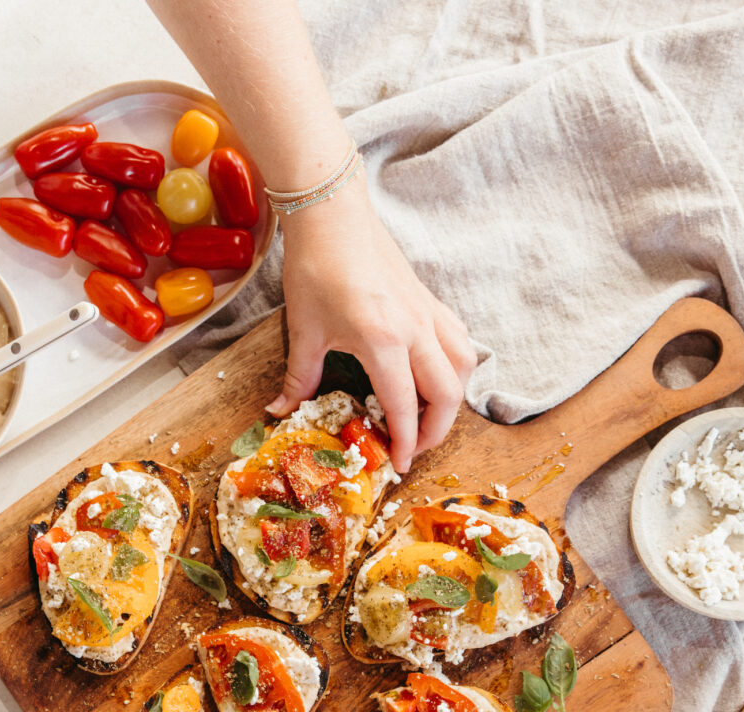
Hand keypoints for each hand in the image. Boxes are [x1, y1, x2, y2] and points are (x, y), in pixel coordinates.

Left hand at [267, 181, 476, 474]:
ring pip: (463, 367)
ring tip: (427, 416)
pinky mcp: (430, 301)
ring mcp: (428, 313)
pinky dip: (454, 366)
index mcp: (382, 340)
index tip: (398, 466)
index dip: (405, 443)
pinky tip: (433, 375)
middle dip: (436, 431)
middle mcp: (415, 329)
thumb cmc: (315, 267)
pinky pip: (458, 341)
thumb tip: (280, 412)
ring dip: (452, 399)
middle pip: (449, 394)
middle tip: (413, 448)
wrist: (332, 213)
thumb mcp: (304, 330)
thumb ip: (299, 378)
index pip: (405, 406)